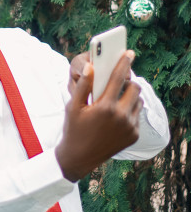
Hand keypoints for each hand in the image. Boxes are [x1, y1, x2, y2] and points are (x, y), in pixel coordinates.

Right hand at [56, 50, 142, 181]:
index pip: (118, 78)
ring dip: (130, 96)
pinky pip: (137, 115)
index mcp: (105, 107)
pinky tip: (116, 114)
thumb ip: (83, 85)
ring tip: (117, 98)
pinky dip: (129, 110)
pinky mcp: (134, 135)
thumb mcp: (73, 106)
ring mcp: (129, 127)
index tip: (129, 53)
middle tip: (119, 82)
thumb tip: (91, 66)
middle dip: (128, 82)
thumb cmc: (73, 129)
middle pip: (135, 88)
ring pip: (138, 101)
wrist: (79, 158)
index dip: (124, 62)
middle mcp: (120, 116)